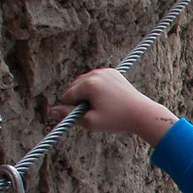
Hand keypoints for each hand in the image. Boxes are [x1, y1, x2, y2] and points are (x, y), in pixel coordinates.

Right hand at [52, 68, 176, 146]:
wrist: (142, 113)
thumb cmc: (116, 120)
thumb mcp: (90, 122)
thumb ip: (69, 116)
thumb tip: (50, 111)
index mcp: (88, 84)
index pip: (67, 96)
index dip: (71, 109)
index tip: (86, 116)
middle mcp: (95, 73)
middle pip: (74, 87)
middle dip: (79, 100)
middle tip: (95, 112)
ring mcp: (104, 71)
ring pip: (84, 83)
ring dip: (86, 94)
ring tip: (101, 106)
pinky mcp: (112, 72)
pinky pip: (95, 80)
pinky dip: (96, 88)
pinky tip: (106, 99)